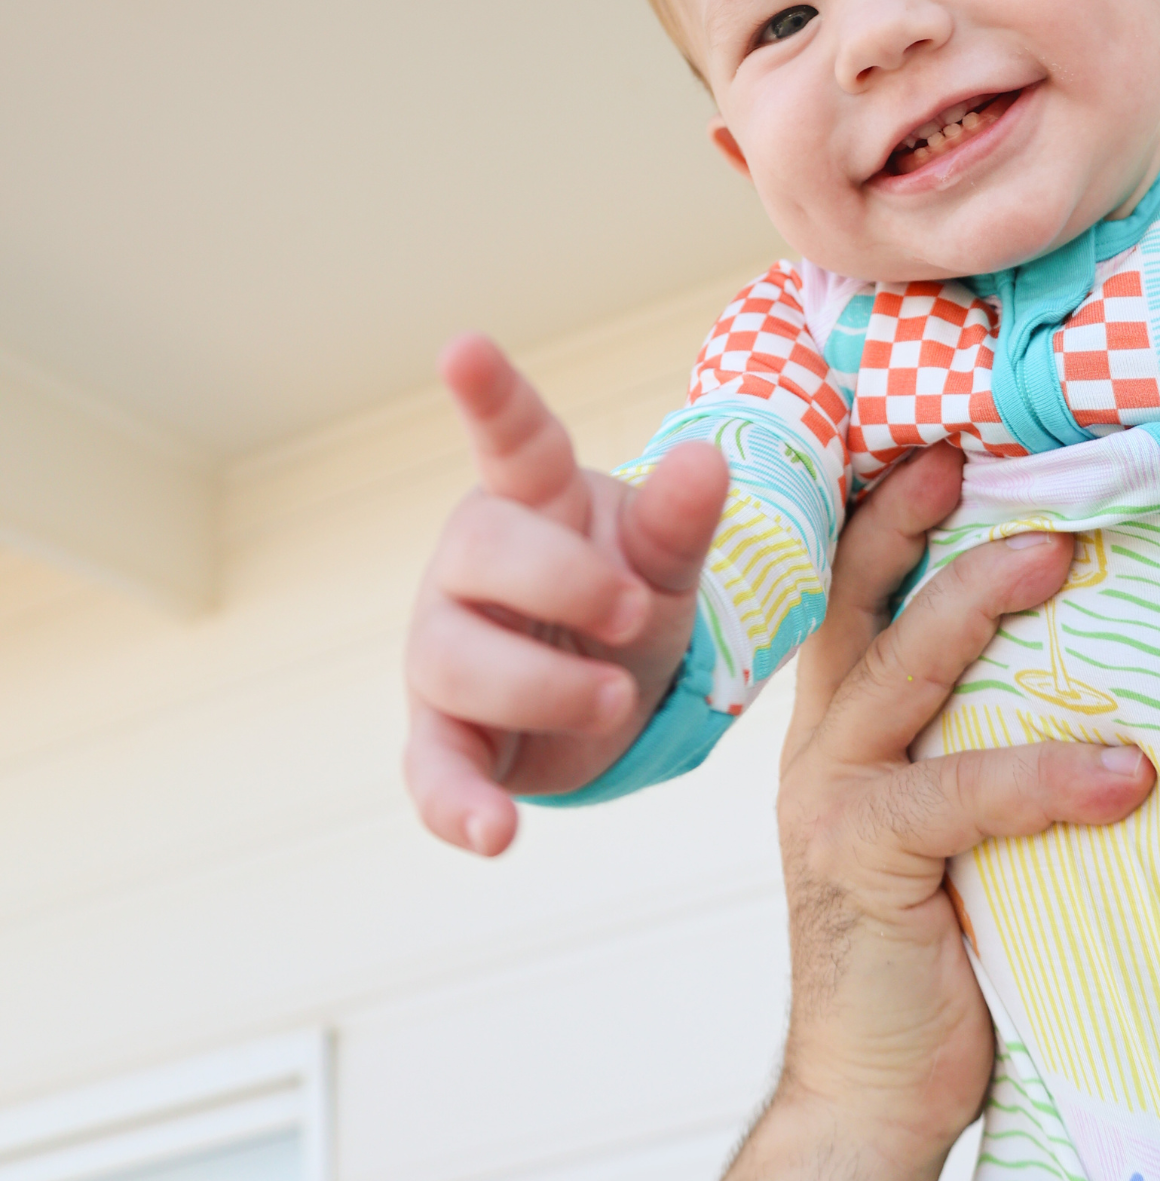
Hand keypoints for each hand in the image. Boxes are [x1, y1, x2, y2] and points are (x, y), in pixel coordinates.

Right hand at [403, 334, 727, 854]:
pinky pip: (432, 770)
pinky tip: (495, 834)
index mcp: (533, 504)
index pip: (512, 440)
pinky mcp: (444, 735)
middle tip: (637, 611)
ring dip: (541, 684)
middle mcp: (472, 567)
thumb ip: (680, 521)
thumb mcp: (669, 564)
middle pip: (480, 549)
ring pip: (455, 659)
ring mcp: (446, 650)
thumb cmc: (628, 601)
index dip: (489, 396)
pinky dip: (458, 804)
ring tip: (616, 699)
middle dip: (561, 581)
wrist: (607, 692)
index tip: (463, 346)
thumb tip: (707, 460)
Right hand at [690, 445, 1154, 1180]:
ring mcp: (830, 798)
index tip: (945, 449)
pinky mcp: (860, 861)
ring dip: (976, 606)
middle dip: (921, 523)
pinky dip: (1047, 778)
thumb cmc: (939, 952)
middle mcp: (823, 746)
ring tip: (1057, 557)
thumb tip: (1107, 677)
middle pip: (865, 605)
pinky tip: (1128, 773)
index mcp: (844, 729)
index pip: (856, 597)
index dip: (889, 518)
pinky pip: (960, 795)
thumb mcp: (959, 832)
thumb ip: (990, 748)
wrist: (872, 1092)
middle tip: (995, 464)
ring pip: (901, 671)